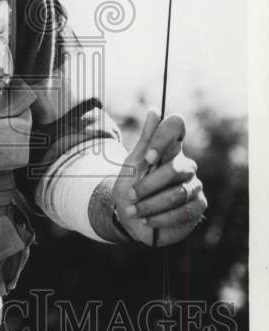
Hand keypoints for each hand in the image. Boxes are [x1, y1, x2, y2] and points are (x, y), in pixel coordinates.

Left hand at [111, 108, 206, 245]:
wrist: (130, 217)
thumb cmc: (130, 187)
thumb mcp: (132, 165)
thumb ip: (145, 141)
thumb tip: (154, 110)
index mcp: (169, 148)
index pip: (176, 126)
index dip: (163, 138)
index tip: (148, 157)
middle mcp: (186, 164)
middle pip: (175, 168)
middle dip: (149, 185)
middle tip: (131, 195)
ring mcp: (195, 184)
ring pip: (178, 193)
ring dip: (151, 204)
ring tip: (133, 211)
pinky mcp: (199, 205)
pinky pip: (184, 211)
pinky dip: (162, 217)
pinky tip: (147, 220)